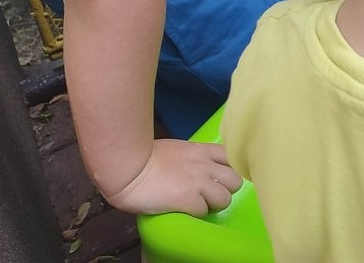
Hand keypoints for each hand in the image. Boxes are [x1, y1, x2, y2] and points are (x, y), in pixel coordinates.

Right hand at [101, 139, 241, 216]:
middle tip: (210, 195)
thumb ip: (190, 157)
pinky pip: (204, 211)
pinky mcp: (188, 199)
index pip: (230, 158)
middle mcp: (205, 165)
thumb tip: (193, 166)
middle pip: (235, 180)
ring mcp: (198, 182)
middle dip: (225, 190)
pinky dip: (197, 213)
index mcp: (201, 150)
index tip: (219, 178)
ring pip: (225, 199)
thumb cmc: (144, 158)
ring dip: (213, 205)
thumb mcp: (175, 149)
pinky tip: (185, 210)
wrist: (128, 169)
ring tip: (199, 205)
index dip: (228, 170)